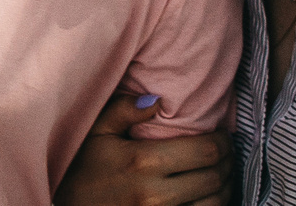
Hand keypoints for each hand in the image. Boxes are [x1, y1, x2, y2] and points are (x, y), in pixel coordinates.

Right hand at [53, 91, 235, 205]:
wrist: (66, 205)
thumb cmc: (81, 168)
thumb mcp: (96, 132)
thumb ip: (124, 110)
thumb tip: (158, 101)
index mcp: (142, 161)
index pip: (204, 151)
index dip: (222, 142)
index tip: (223, 135)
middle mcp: (156, 193)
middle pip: (214, 177)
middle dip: (228, 162)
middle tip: (228, 152)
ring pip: (213, 203)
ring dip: (226, 187)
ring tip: (224, 173)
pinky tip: (210, 196)